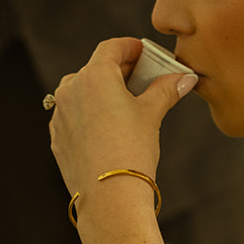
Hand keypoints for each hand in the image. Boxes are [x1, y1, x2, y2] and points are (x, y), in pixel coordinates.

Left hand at [48, 36, 198, 207]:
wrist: (109, 196)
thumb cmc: (131, 149)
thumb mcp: (152, 114)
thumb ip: (166, 90)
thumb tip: (186, 78)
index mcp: (94, 75)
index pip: (112, 47)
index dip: (131, 47)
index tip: (145, 52)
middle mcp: (71, 89)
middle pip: (96, 68)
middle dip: (119, 70)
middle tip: (142, 77)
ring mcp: (60, 114)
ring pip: (82, 92)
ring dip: (102, 91)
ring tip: (125, 104)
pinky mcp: (57, 136)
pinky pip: (74, 115)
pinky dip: (90, 113)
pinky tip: (108, 128)